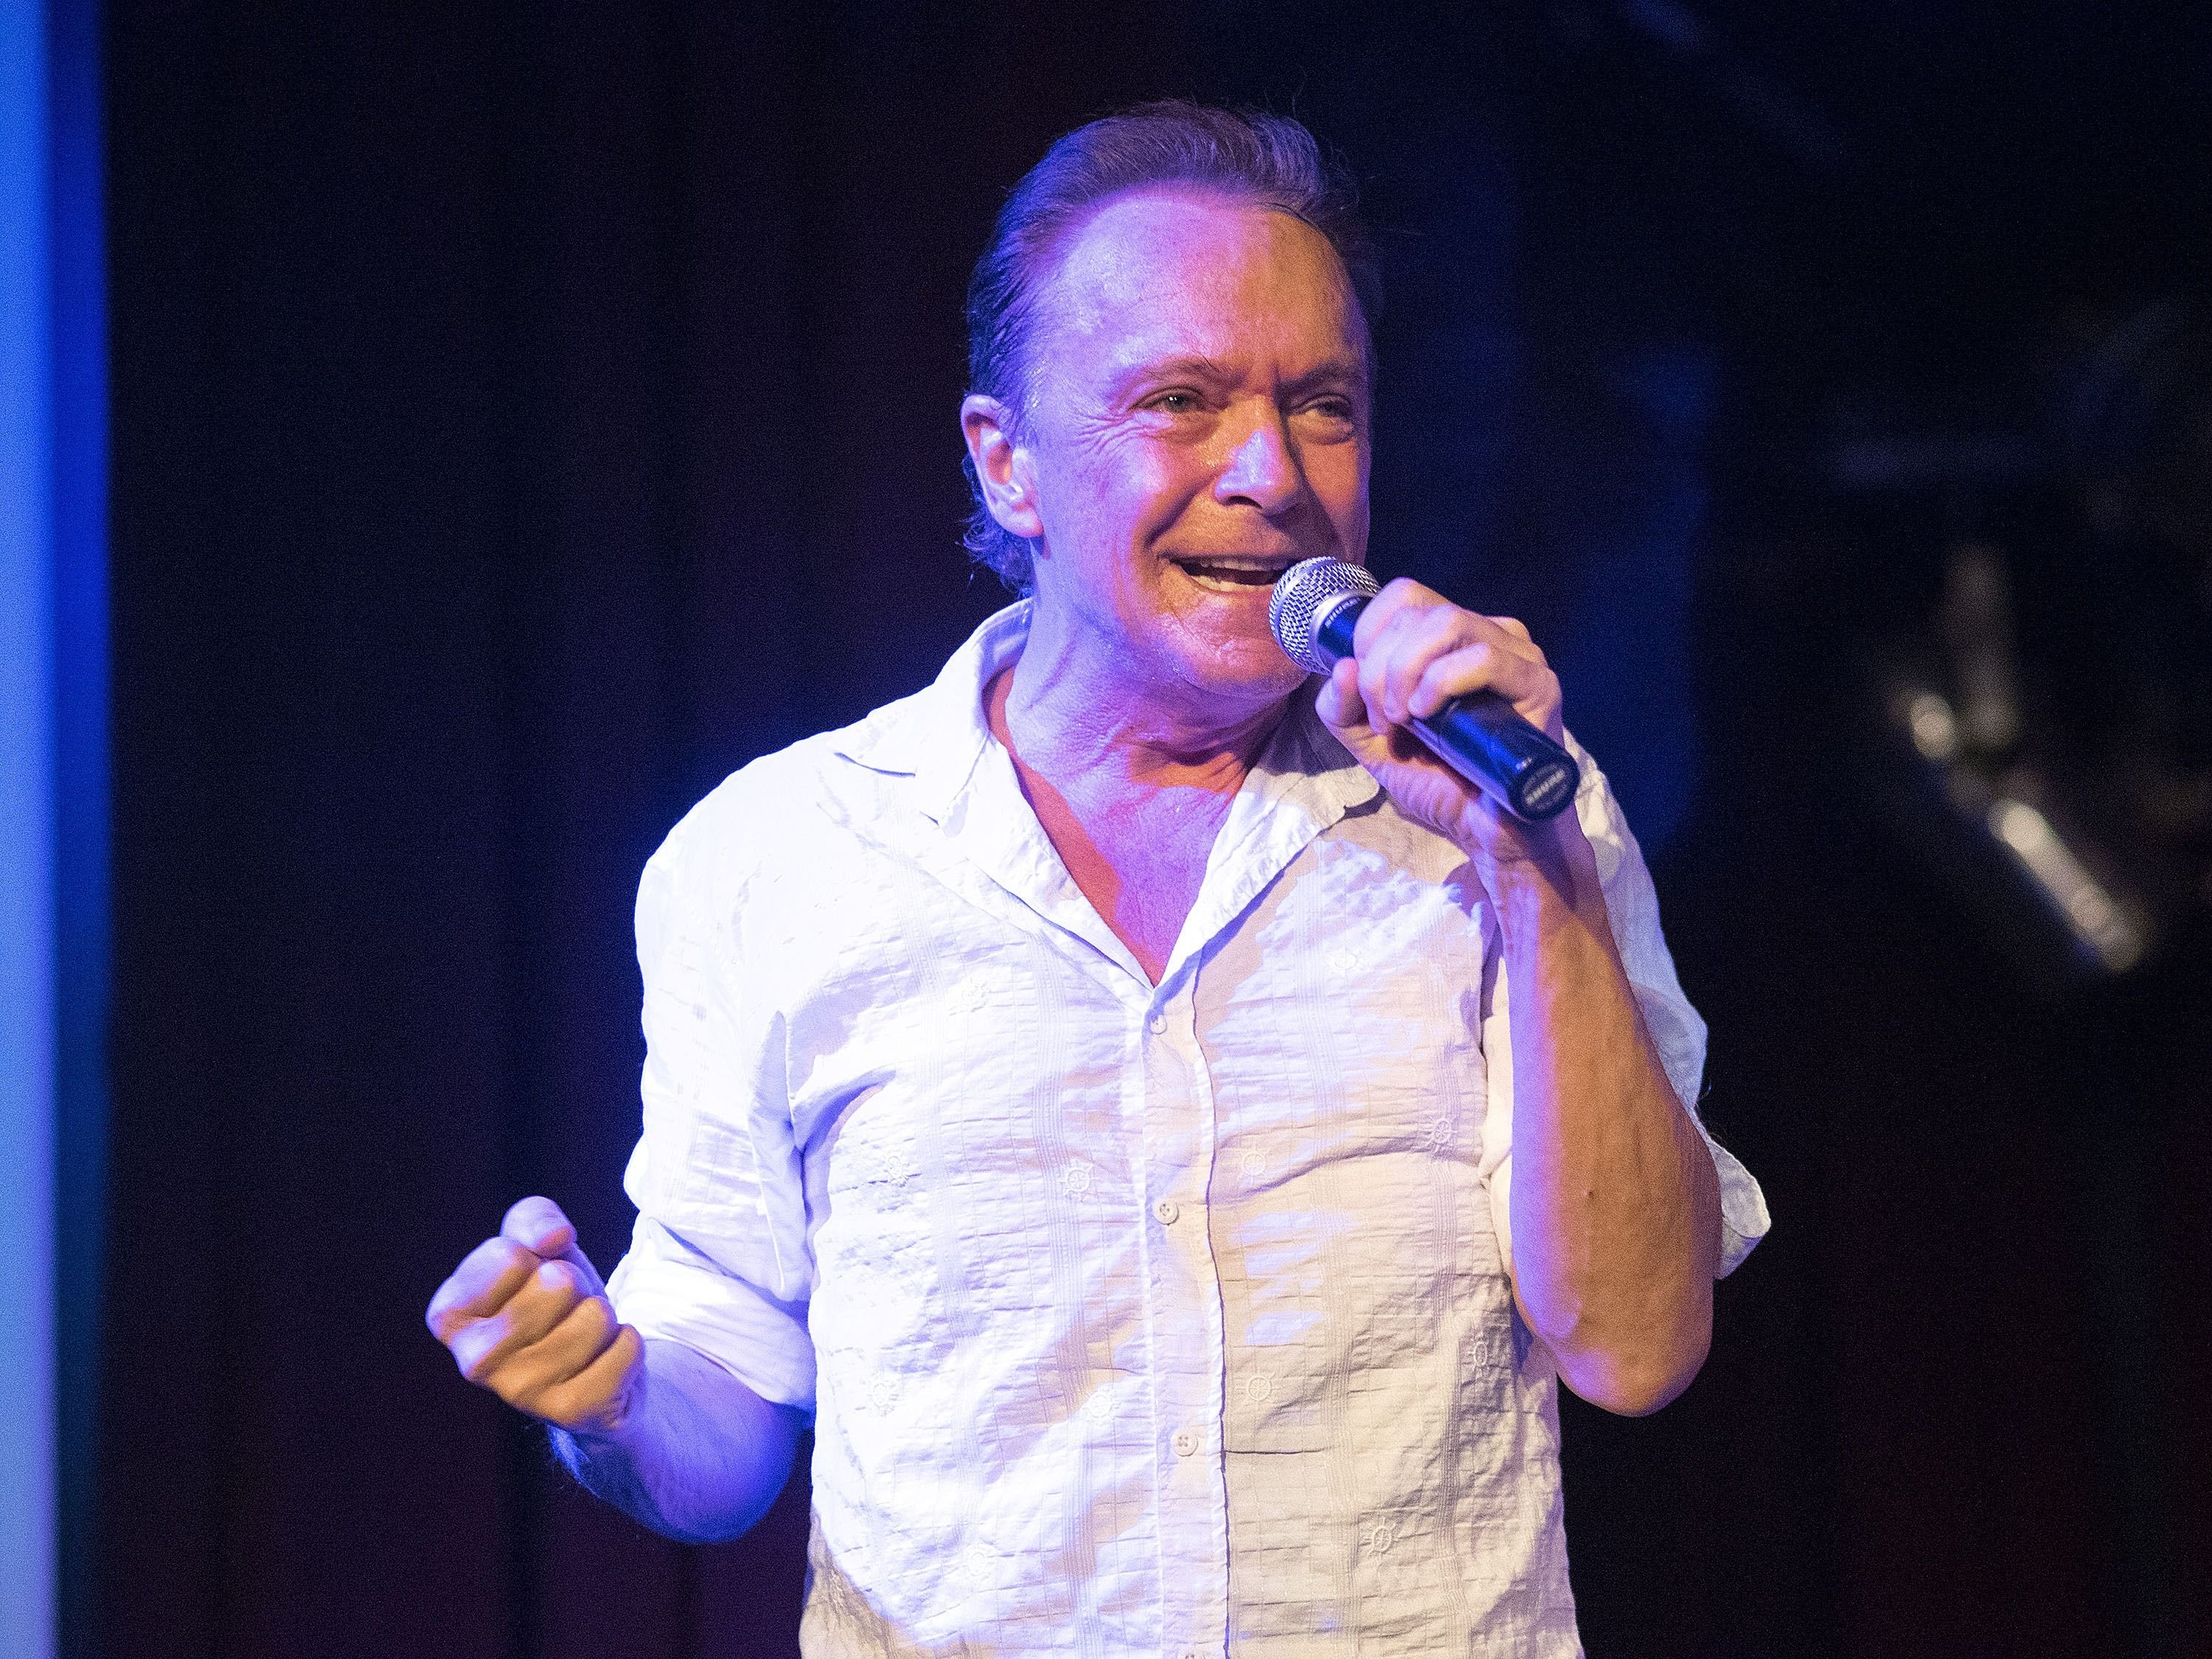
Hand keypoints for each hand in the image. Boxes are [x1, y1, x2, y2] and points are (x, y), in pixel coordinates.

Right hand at [425, 1196, 643, 1436]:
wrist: (594, 1369)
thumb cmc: (556, 1301)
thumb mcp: (538, 1247)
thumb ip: (532, 1219)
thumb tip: (553, 1237)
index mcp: (451, 1316)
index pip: (507, 1255)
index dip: (538, 1256)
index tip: (533, 1280)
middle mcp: (474, 1361)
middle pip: (557, 1283)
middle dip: (576, 1286)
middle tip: (566, 1311)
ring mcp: (522, 1393)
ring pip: (595, 1315)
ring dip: (602, 1317)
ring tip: (585, 1336)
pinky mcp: (572, 1413)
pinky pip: (626, 1348)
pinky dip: (629, 1345)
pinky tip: (605, 1362)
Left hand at [1312, 576, 1570, 866]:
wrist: (1489, 834)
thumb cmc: (1441, 782)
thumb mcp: (1372, 744)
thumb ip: (1342, 708)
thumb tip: (1342, 666)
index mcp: (1451, 639)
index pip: (1403, 597)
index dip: (1368, 637)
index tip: (1365, 695)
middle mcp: (1488, 634)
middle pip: (1416, 610)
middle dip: (1380, 667)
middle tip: (1385, 720)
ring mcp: (1517, 656)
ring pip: (1447, 621)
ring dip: (1405, 672)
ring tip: (1405, 720)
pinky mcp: (1539, 686)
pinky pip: (1485, 658)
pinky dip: (1442, 683)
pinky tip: (1429, 717)